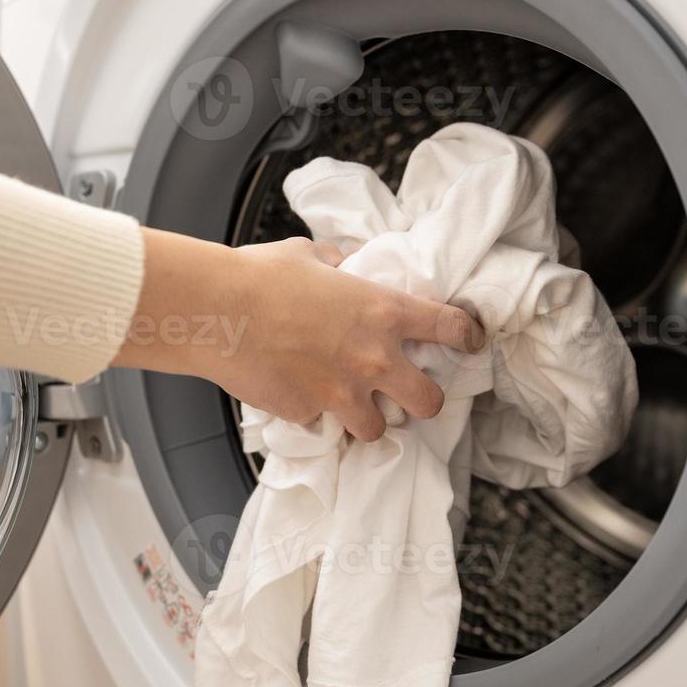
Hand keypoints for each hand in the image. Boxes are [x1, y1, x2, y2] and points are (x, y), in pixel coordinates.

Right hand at [112, 230, 483, 439]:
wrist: (216, 311)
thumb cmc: (259, 275)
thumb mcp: (310, 256)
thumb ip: (337, 266)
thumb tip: (341, 268)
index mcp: (383, 311)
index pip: (450, 328)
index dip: (468, 336)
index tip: (470, 341)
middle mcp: (373, 359)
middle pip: (429, 401)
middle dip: (425, 401)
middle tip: (411, 395)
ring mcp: (341, 393)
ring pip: (377, 430)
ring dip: (369, 420)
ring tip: (353, 408)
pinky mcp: (307, 414)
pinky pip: (321, 424)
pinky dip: (315, 416)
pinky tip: (299, 397)